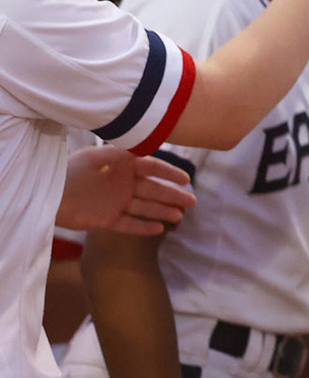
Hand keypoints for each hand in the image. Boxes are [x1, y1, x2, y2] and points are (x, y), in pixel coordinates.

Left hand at [57, 147, 194, 234]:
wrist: (46, 193)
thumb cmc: (71, 170)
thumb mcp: (95, 157)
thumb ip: (121, 153)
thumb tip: (148, 147)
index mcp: (122, 167)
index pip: (152, 169)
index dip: (170, 173)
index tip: (186, 179)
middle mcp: (123, 185)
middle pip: (154, 190)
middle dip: (173, 196)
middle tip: (193, 202)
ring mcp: (116, 203)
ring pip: (145, 208)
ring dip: (163, 212)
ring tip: (180, 217)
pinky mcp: (106, 220)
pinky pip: (128, 224)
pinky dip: (142, 227)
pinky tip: (159, 229)